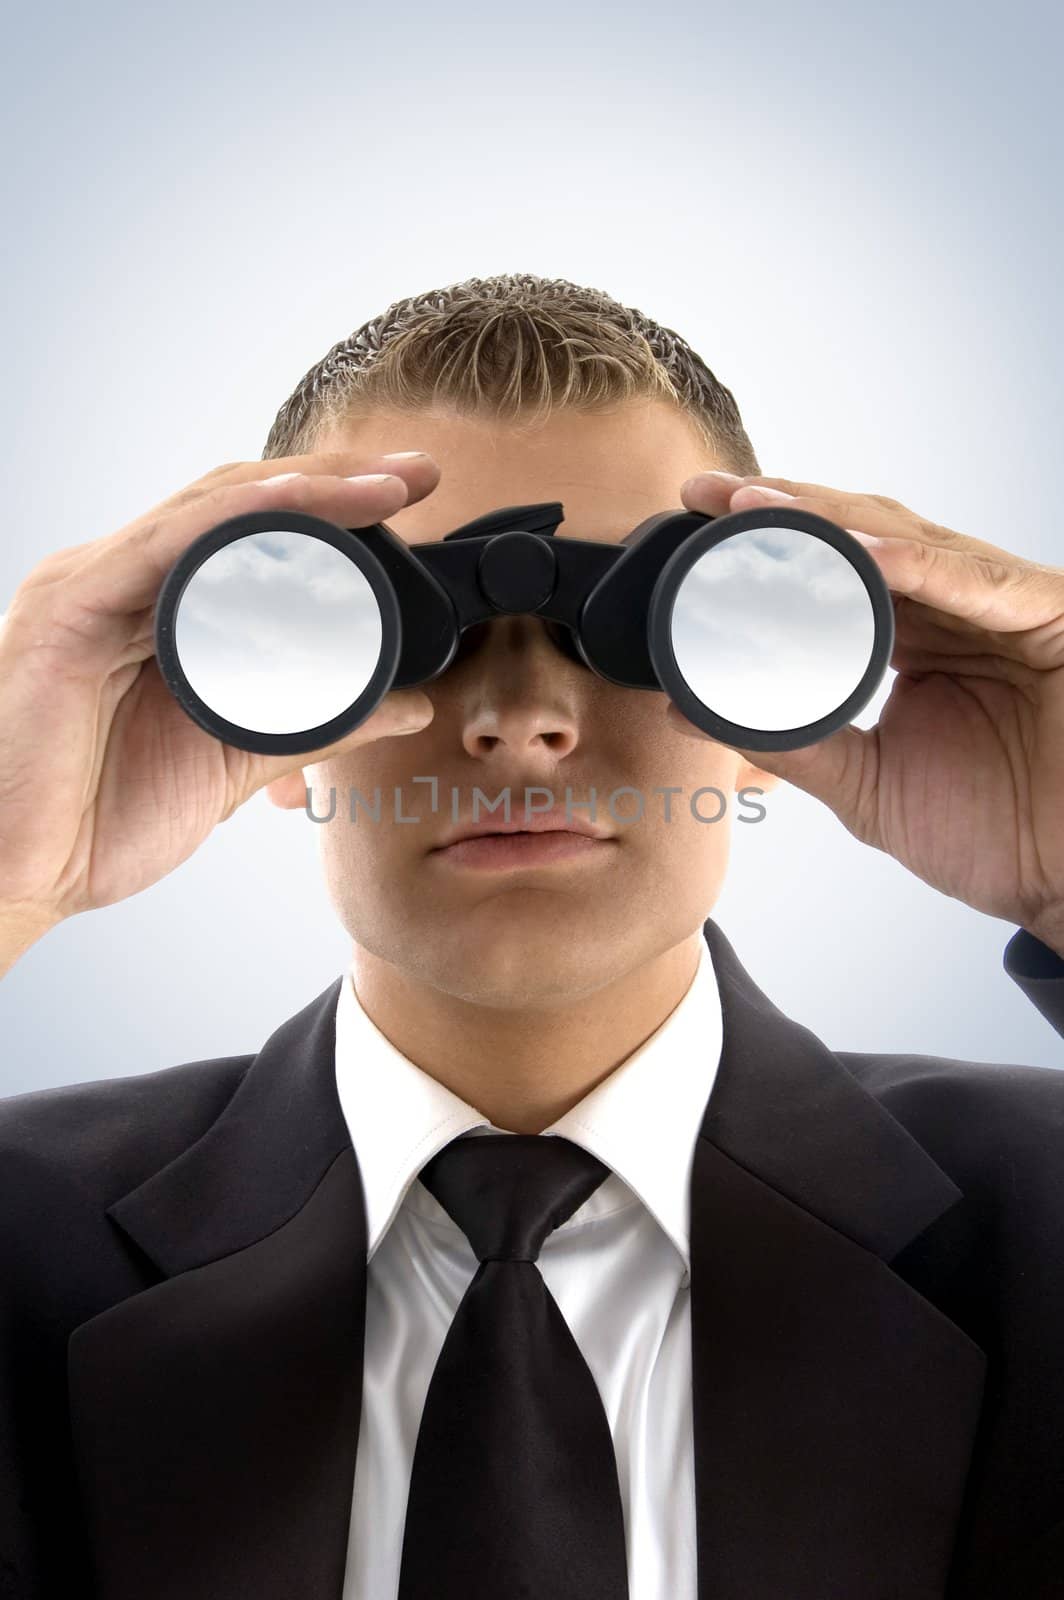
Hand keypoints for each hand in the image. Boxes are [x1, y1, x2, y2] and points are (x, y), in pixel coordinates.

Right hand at [0, 452, 439, 974]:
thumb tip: (407, 706)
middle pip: (240, 502)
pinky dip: (239, 516)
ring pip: (210, 506)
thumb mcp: (238, 760)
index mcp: (156, 610)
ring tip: (383, 484)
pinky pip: (165, 540)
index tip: (413, 495)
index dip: (335, 508)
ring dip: (305, 488)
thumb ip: (320, 726)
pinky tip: (299, 501)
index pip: (253, 532)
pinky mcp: (69, 603)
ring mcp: (91, 585)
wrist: (22, 876)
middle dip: (336, 478)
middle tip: (417, 470)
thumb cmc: (101, 818)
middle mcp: (122, 582)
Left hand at [674, 471, 1063, 956]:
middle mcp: (955, 611)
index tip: (696, 527)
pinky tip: (856, 552)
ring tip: (756, 506)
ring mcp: (1002, 606)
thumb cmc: (992, 834)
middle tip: (706, 492)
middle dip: (783, 511)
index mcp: (914, 640)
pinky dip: (914, 563)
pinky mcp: (1050, 615)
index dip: (768, 548)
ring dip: (830, 521)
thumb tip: (692, 711)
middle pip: (860, 538)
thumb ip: (789, 744)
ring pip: (908, 541)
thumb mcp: (866, 784)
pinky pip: (976, 580)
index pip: (833, 573)